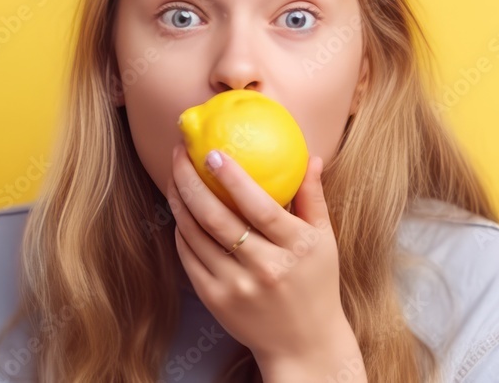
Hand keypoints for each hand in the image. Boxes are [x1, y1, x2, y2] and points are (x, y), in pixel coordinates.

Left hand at [166, 143, 351, 364]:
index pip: (260, 206)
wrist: (304, 344)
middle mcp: (266, 267)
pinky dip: (181, 232)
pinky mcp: (216, 301)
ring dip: (179, 202)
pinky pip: (189, 258)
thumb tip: (311, 157)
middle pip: (218, 218)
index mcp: (296, 247)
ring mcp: (237, 286)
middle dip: (191, 181)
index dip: (234, 178)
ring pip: (197, 236)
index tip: (213, 153)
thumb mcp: (324, 240)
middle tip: (179, 154)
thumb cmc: (316, 283)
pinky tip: (180, 212)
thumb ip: (314, 198)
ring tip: (174, 176)